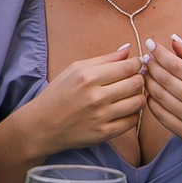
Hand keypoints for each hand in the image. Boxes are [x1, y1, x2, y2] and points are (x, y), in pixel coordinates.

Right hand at [22, 44, 147, 151]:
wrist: (42, 125)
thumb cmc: (58, 94)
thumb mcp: (75, 69)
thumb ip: (104, 59)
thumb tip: (128, 49)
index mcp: (88, 77)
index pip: (128, 67)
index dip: (136, 64)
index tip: (134, 65)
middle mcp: (96, 97)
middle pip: (136, 84)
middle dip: (139, 79)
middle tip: (132, 79)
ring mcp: (101, 117)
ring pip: (138, 102)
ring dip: (138, 97)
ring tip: (128, 95)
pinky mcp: (104, 133)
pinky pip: (132, 121)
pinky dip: (132, 114)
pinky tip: (123, 110)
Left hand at [143, 35, 181, 142]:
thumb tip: (174, 40)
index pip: (177, 65)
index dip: (160, 54)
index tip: (151, 45)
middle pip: (165, 80)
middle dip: (151, 66)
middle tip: (145, 58)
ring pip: (159, 96)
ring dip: (148, 82)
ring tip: (145, 72)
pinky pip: (159, 115)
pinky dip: (151, 101)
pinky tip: (150, 92)